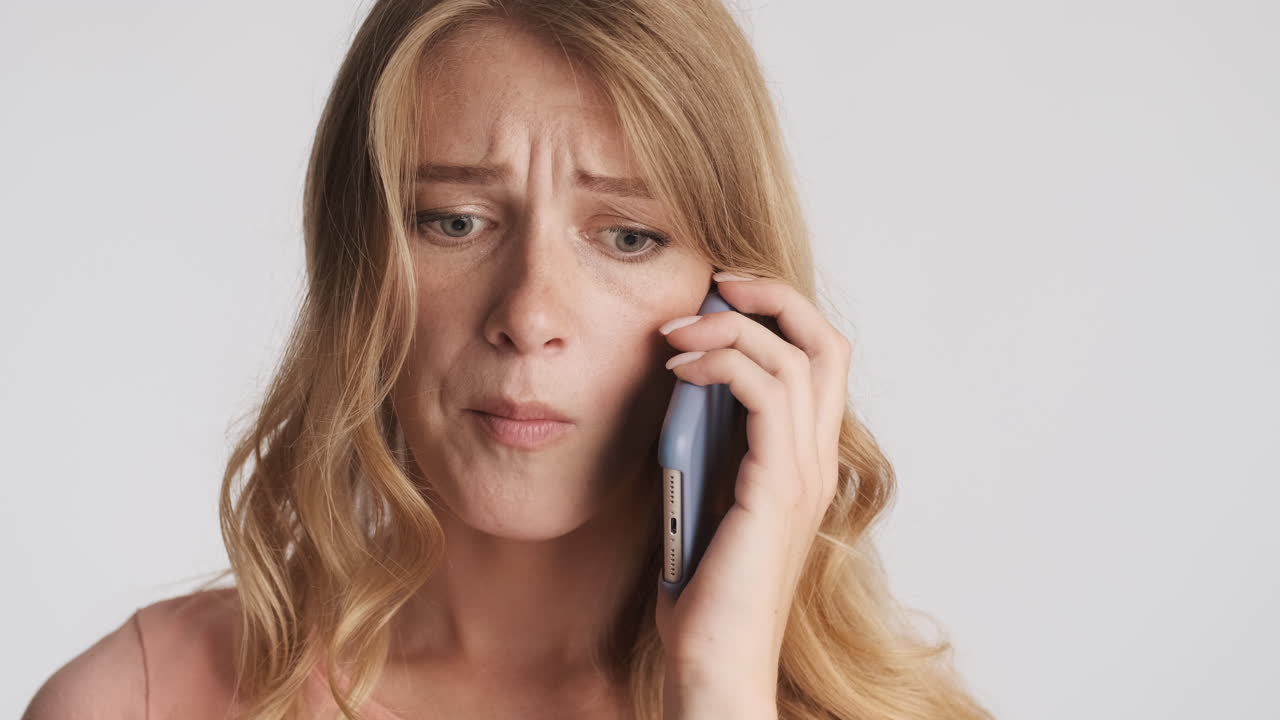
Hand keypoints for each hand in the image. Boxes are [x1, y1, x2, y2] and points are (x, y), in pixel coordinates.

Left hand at [654, 270, 851, 717]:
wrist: (715, 660)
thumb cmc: (705, 591)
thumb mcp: (705, 497)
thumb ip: (709, 446)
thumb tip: (682, 390)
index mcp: (804, 460)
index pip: (819, 359)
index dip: (778, 314)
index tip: (720, 298)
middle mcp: (816, 459)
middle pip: (826, 340)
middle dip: (772, 297)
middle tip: (715, 284)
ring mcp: (803, 472)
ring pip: (798, 355)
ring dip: (731, 327)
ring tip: (675, 331)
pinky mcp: (776, 486)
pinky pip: (765, 392)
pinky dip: (722, 363)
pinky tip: (677, 370)